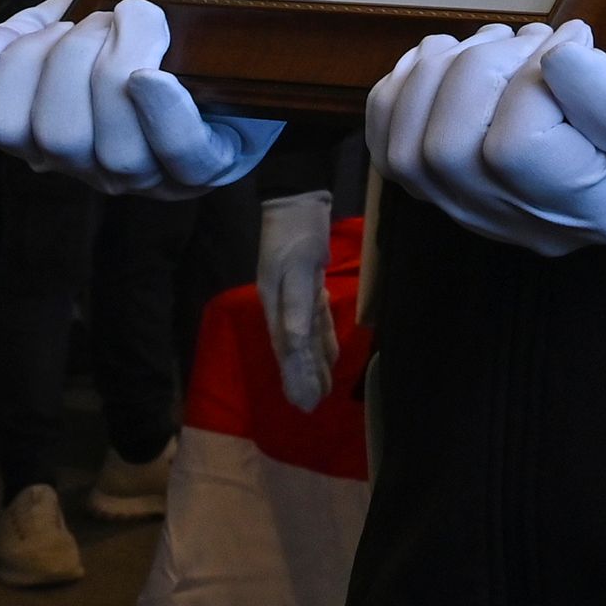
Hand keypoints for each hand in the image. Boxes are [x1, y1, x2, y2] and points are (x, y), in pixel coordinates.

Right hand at [0, 0, 284, 197]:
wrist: (239, 20)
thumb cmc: (150, 23)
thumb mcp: (75, 17)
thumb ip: (21, 38)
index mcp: (58, 138)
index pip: (5, 127)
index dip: (19, 70)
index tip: (57, 26)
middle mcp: (100, 169)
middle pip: (58, 138)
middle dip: (74, 61)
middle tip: (110, 15)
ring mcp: (157, 175)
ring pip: (114, 149)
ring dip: (119, 67)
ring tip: (144, 19)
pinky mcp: (212, 164)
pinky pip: (179, 152)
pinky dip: (162, 113)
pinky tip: (153, 74)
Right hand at [256, 191, 341, 411]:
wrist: (296, 199)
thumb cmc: (297, 234)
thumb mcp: (297, 270)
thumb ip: (296, 309)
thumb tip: (294, 347)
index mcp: (277, 306)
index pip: (288, 351)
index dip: (296, 377)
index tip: (304, 402)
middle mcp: (282, 306)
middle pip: (294, 350)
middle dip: (302, 378)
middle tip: (311, 406)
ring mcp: (293, 296)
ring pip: (305, 337)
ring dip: (312, 364)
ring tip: (320, 391)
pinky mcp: (306, 284)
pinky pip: (314, 319)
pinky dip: (321, 339)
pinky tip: (328, 356)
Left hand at [363, 0, 605, 255]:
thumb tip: (556, 68)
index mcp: (597, 208)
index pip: (515, 150)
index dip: (531, 76)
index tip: (580, 38)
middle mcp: (535, 223)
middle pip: (446, 154)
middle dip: (478, 70)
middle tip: (533, 38)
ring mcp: (491, 210)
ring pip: (411, 154)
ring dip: (439, 77)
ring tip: (497, 44)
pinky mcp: (462, 185)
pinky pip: (393, 150)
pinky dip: (404, 95)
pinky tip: (446, 61)